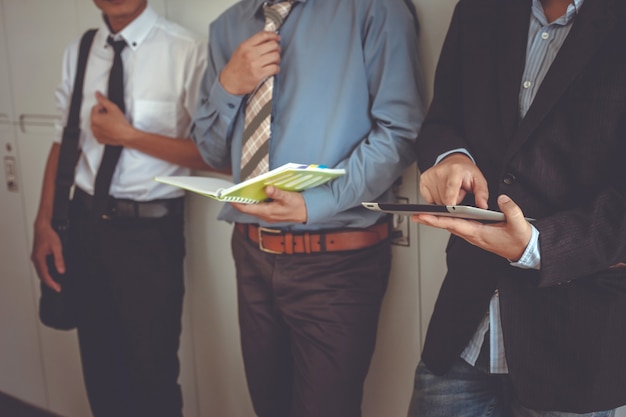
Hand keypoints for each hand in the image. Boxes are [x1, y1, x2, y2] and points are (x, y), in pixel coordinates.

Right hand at [31, 222, 64, 291]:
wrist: (42, 227)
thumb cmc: (48, 235)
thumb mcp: (57, 248)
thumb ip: (59, 260)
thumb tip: (61, 270)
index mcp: (39, 258)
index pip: (45, 275)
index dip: (51, 283)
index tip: (57, 288)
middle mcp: (35, 259)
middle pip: (41, 275)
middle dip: (49, 282)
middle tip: (58, 288)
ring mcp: (35, 258)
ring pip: (40, 272)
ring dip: (47, 278)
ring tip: (55, 283)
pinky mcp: (37, 256)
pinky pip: (40, 267)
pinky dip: (45, 273)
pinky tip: (51, 274)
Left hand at [91, 91, 134, 145]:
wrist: (127, 136)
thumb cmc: (121, 124)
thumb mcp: (113, 108)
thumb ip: (103, 100)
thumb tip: (98, 94)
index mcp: (94, 118)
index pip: (95, 107)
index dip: (103, 107)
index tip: (110, 111)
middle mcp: (93, 127)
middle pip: (95, 116)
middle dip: (102, 115)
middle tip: (112, 117)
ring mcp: (96, 134)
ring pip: (97, 124)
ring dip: (102, 122)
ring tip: (112, 123)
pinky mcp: (100, 139)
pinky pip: (99, 132)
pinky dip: (103, 131)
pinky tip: (110, 129)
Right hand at [219, 31, 281, 94]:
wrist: (230, 82)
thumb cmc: (236, 67)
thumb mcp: (240, 51)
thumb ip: (253, 44)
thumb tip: (269, 39)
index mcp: (245, 46)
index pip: (263, 35)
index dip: (273, 35)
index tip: (277, 38)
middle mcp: (250, 53)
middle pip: (272, 45)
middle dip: (277, 48)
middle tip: (276, 52)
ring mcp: (255, 64)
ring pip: (275, 56)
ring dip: (277, 59)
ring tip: (274, 61)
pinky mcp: (259, 74)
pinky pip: (275, 68)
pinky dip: (276, 68)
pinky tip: (273, 69)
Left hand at [231, 186, 307, 223]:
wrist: (308, 212)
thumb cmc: (298, 206)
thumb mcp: (288, 198)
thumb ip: (277, 193)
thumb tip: (268, 188)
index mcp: (267, 212)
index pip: (246, 208)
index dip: (236, 203)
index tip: (228, 197)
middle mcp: (265, 215)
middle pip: (247, 208)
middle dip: (240, 200)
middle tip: (233, 191)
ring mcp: (268, 215)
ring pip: (253, 208)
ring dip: (247, 200)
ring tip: (241, 191)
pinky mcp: (271, 213)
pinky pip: (259, 207)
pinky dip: (255, 201)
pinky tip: (255, 194)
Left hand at [411, 194, 532, 260]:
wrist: (526, 251)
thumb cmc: (521, 240)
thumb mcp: (520, 224)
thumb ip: (511, 210)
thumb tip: (501, 199)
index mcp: (480, 234)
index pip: (454, 225)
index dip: (438, 220)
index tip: (424, 216)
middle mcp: (473, 235)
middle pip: (448, 226)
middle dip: (431, 220)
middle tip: (415, 215)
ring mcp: (474, 235)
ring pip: (451, 227)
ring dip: (437, 221)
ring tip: (423, 215)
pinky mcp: (477, 234)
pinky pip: (458, 227)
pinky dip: (448, 221)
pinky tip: (442, 217)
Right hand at [420, 153, 488, 207]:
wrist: (453, 161)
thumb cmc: (465, 172)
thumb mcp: (478, 180)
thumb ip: (482, 194)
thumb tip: (483, 206)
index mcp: (454, 171)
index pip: (450, 193)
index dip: (451, 205)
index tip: (453, 211)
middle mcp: (439, 173)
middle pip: (443, 200)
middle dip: (452, 202)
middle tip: (457, 192)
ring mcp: (429, 177)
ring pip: (436, 201)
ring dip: (444, 200)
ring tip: (450, 191)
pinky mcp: (423, 180)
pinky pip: (428, 199)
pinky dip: (436, 198)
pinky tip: (441, 191)